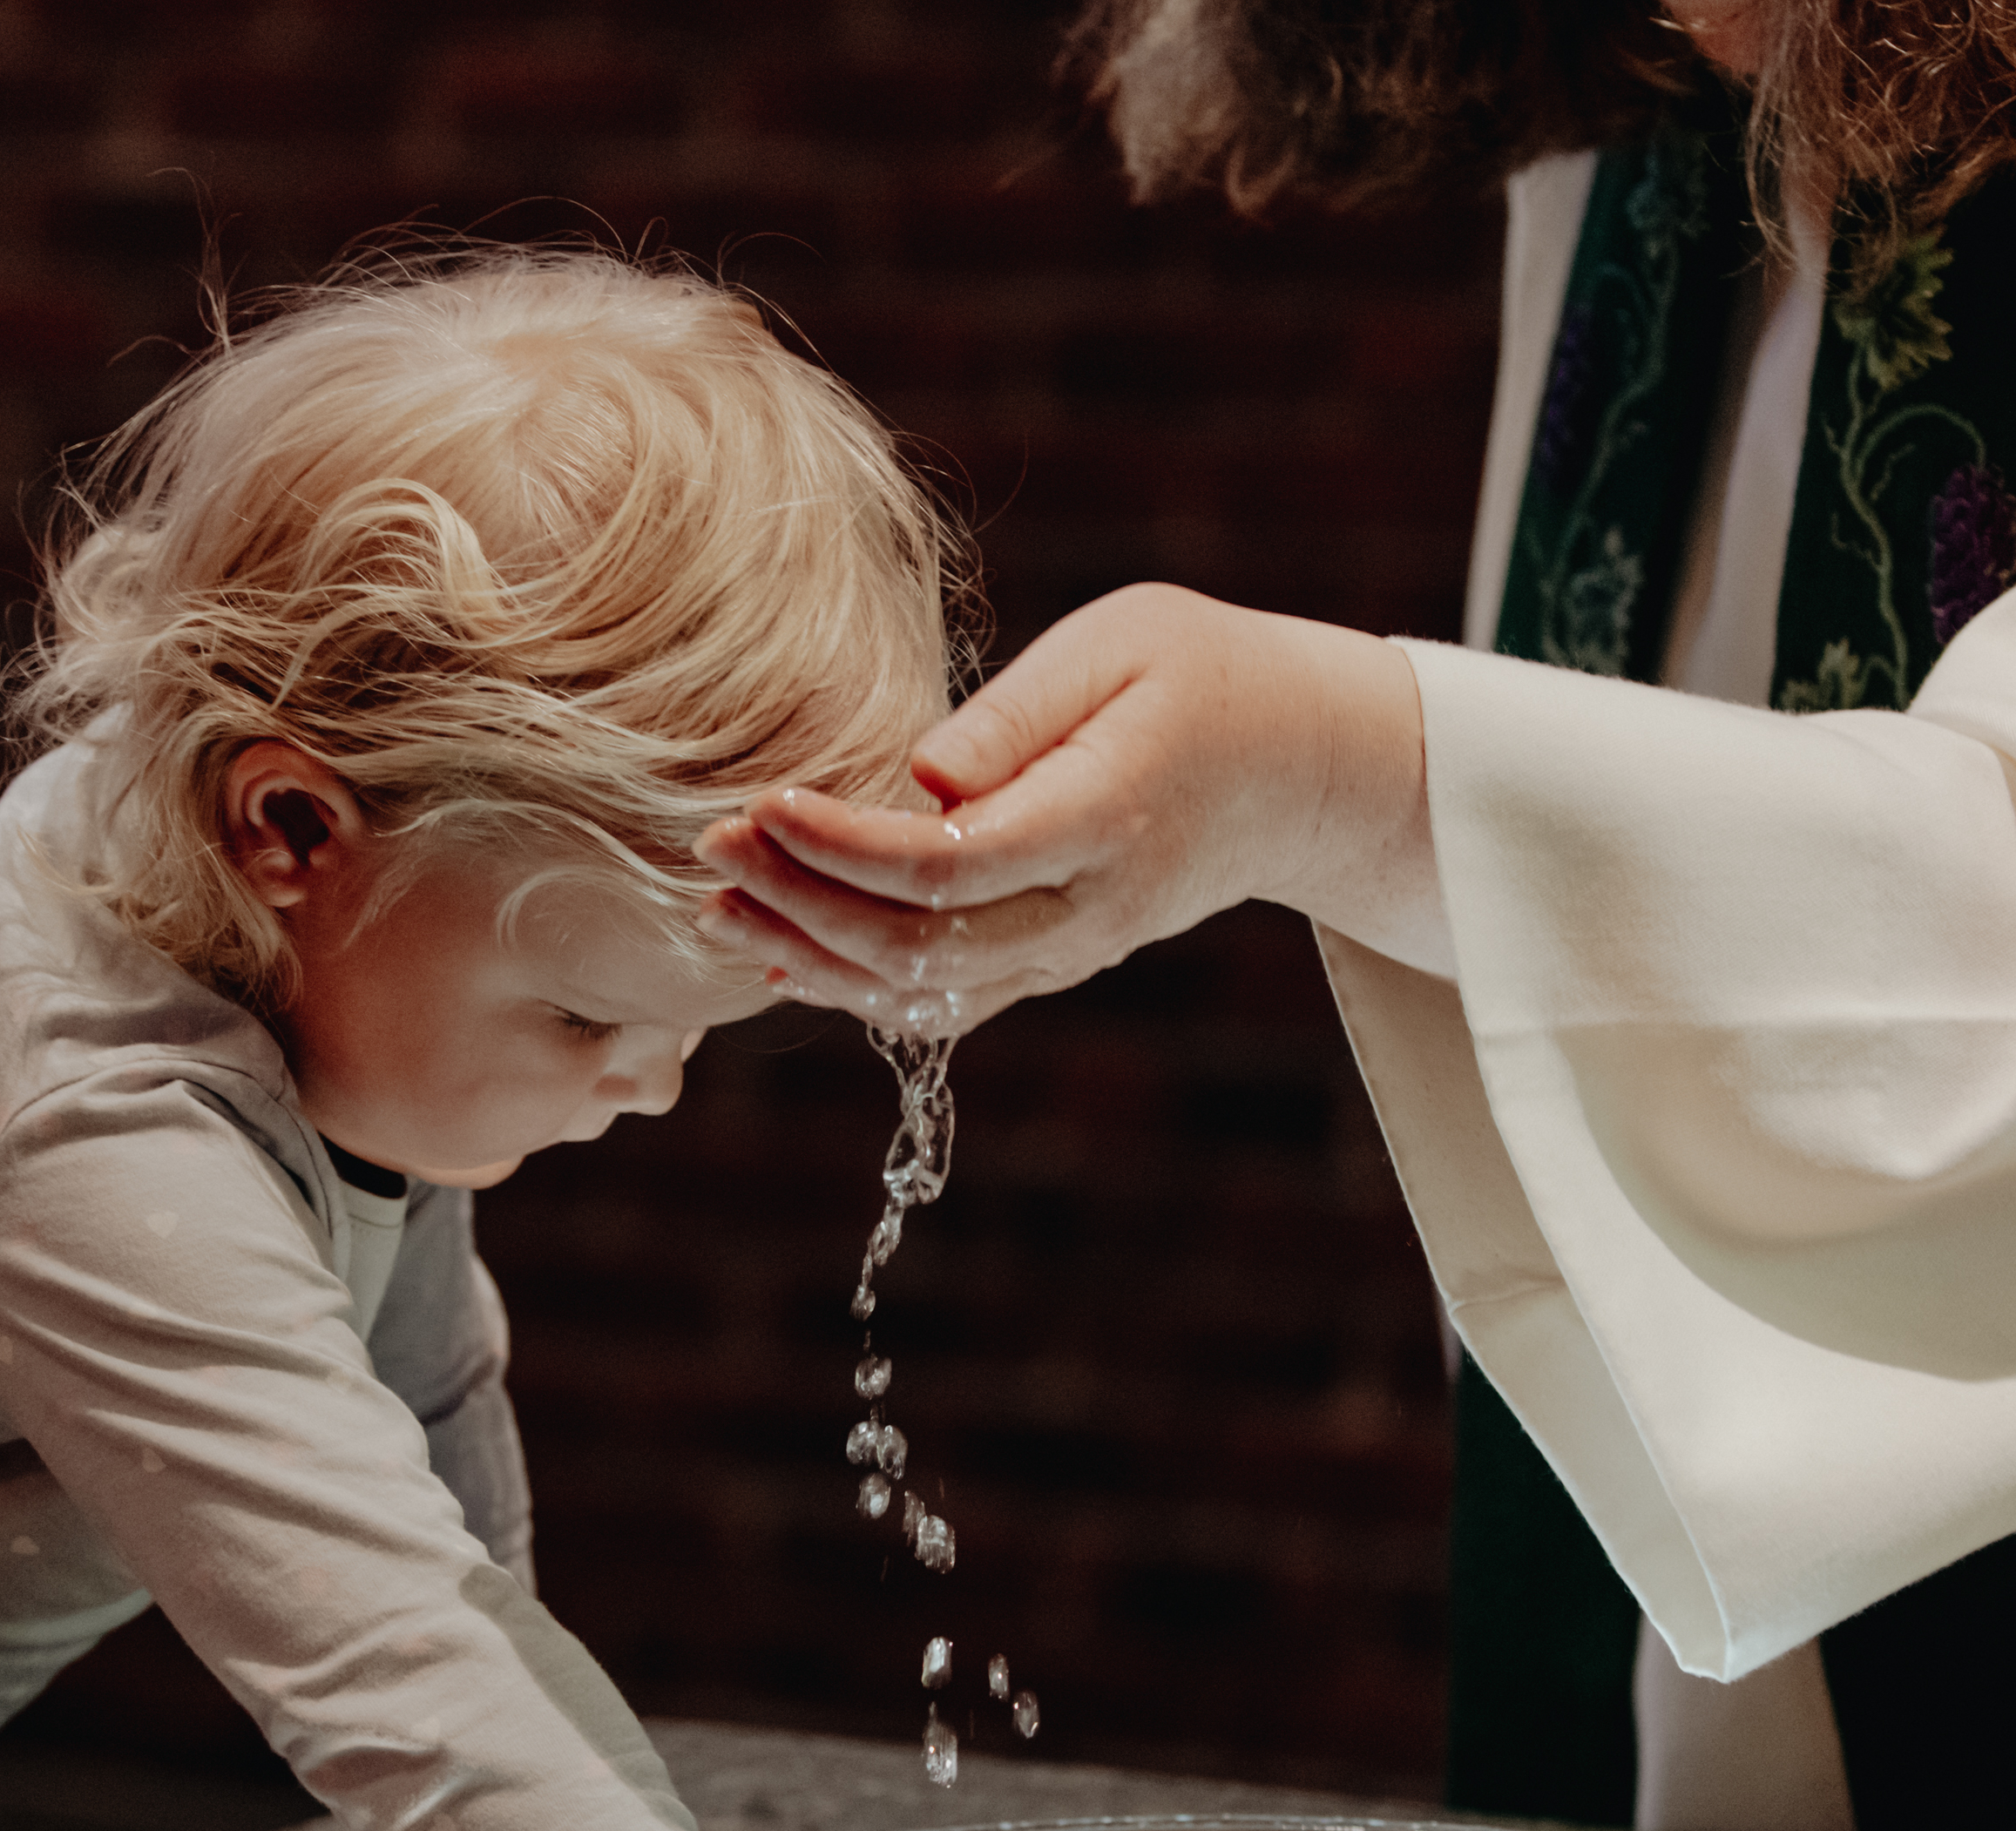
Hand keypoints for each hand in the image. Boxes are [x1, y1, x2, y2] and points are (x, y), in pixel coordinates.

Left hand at [692, 582, 1448, 1035]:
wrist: (1302, 766)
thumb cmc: (1205, 676)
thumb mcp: (1120, 644)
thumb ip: (1017, 713)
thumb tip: (917, 773)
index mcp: (1102, 819)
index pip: (948, 867)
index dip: (841, 851)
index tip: (763, 804)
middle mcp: (1088, 909)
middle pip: (922, 948)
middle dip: (803, 906)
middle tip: (713, 847)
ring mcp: (1074, 949)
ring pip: (928, 995)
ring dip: (815, 957)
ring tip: (721, 904)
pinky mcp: (1057, 959)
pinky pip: (950, 1001)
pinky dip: (861, 987)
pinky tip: (784, 952)